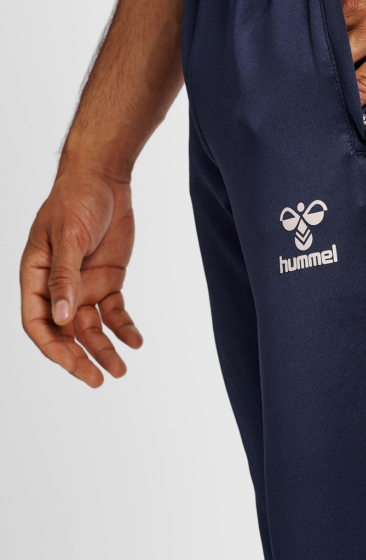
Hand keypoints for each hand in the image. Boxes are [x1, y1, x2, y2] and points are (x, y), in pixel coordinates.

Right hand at [20, 164, 142, 387]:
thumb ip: (64, 277)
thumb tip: (59, 317)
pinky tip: (136, 341)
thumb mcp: (69, 237)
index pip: (37, 322)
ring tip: (121, 370)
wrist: (104, 178)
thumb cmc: (76, 200)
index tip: (73, 364)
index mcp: (36, 276)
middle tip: (97, 381)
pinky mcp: (107, 280)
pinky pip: (114, 312)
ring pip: (91, 327)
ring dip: (104, 349)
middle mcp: (57, 286)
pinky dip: (124, 328)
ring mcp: (82, 285)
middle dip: (79, 358)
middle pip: (64, 332)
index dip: (52, 347)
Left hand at [278, 0, 365, 104]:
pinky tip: (345, 111)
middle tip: (295, 78)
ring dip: (327, 80)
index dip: (303, 25)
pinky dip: (355, 99)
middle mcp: (350, 7)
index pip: (309, 9)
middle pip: (318, 42)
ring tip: (316, 98)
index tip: (296, 36)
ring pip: (338, 65)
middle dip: (307, 59)